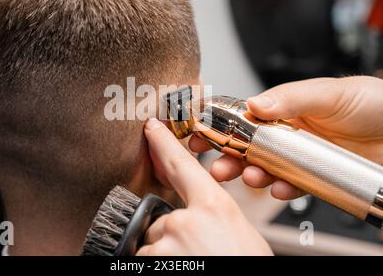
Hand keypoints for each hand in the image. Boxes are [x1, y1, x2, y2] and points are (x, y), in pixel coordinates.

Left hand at [136, 118, 272, 255]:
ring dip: (164, 256)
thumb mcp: (239, 234)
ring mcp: (165, 245)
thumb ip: (211, 217)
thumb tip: (194, 216)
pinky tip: (184, 268)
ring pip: (151, 246)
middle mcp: (185, 222)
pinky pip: (143, 261)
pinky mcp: (150, 264)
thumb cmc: (246, 265)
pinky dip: (156, 265)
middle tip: (196, 255)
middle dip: (170, 236)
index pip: (181, 165)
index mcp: (214, 207)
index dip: (163, 142)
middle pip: (161, 220)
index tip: (150, 128)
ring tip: (193, 265)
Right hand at [189, 76, 382, 199]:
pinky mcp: (314, 177)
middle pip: (248, 147)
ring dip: (252, 175)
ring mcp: (299, 156)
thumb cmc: (371, 103)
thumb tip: (254, 103)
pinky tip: (280, 189)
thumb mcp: (329, 93)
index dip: (221, 125)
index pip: (244, 117)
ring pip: (265, 169)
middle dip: (228, 156)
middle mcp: (287, 133)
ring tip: (249, 176)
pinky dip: (283, 190)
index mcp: (284, 108)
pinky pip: (291, 186)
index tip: (202, 132)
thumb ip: (291, 97)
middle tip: (216, 164)